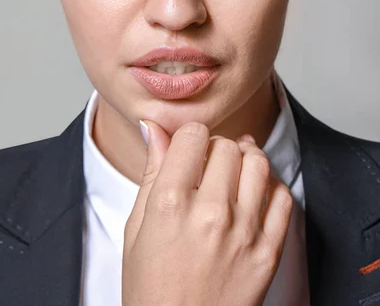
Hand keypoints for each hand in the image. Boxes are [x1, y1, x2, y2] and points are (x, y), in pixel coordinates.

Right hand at [122, 121, 293, 305]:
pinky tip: (255, 192)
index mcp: (170, 203)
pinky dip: (272, 186)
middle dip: (218, 147)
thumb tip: (153, 130)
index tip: (191, 147)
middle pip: (228, 146)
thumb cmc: (151, 289)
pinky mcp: (267, 252)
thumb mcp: (136, 228)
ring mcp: (243, 233)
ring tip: (236, 168)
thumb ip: (150, 172)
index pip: (194, 136)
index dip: (191, 136)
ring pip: (259, 164)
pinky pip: (283, 198)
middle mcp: (209, 214)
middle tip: (211, 163)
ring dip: (247, 158)